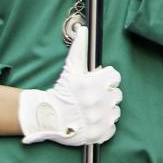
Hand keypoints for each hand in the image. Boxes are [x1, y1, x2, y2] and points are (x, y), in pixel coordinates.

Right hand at [18, 30, 121, 145]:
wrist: (47, 118)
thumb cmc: (60, 92)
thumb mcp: (69, 69)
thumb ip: (79, 49)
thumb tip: (83, 29)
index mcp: (94, 85)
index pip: (114, 77)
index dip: (104, 79)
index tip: (94, 84)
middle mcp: (99, 102)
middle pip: (116, 94)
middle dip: (105, 94)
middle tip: (90, 98)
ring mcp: (101, 119)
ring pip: (115, 111)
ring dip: (105, 110)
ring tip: (90, 110)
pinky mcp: (101, 133)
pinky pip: (111, 127)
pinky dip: (104, 125)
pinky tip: (92, 121)